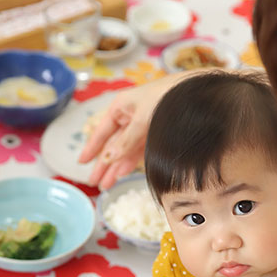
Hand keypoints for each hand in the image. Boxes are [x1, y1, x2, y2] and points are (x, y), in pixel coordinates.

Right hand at [77, 71, 195, 188]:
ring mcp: (142, 126)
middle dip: (102, 164)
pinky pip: (138, 151)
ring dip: (115, 168)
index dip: (91, 148)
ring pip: (124, 150)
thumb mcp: (142, 119)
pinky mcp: (155, 134)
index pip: (101, 131)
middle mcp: (130, 116)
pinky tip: (122, 174)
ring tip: (106, 185)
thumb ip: (125, 141)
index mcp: (121, 107)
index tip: (81, 163)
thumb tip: (108, 158)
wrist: (195, 92)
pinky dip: (130, 162)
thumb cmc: (167, 96)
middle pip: (112, 144)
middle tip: (94, 183)